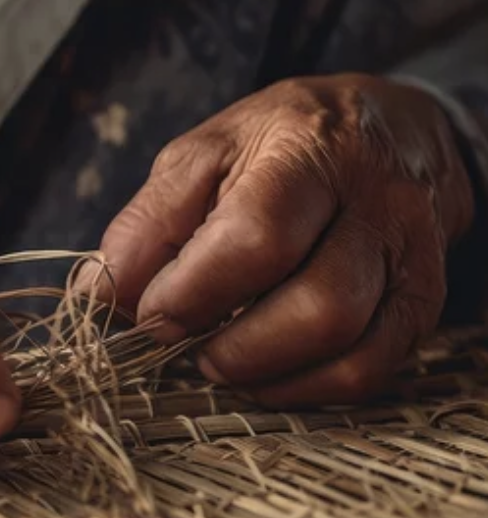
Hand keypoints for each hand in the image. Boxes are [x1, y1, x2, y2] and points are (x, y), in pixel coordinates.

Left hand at [94, 74, 473, 406]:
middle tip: (183, 346)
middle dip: (234, 346)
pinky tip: (264, 374)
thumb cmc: (278, 143)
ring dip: (268, 372)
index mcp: (309, 152)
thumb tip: (95, 295)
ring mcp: (411, 258)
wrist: (391, 129)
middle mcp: (377, 204)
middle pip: (318, 305)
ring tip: (218, 360)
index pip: (258, 237)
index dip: (194, 292)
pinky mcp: (422, 301)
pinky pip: (374, 369)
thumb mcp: (202, 154)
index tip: (149, 315)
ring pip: (352, 345)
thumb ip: (147, 222)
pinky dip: (308, 388)